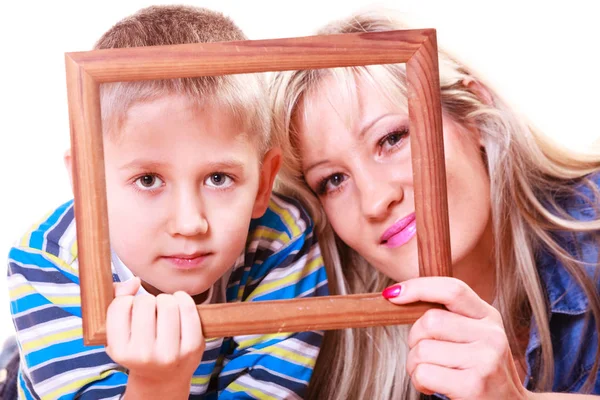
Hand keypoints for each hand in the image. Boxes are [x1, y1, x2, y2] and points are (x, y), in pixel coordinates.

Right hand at [106, 278, 204, 387]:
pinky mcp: (193, 347)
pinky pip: (189, 309)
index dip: (127, 300)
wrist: (162, 379)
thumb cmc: (138, 349)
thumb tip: (134, 282)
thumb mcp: (118, 333)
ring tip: (165, 309)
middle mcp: (144, 354)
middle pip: (146, 302)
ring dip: (166, 299)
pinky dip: (184, 299)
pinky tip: (180, 303)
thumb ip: (117, 300)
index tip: (132, 308)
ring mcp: (170, 352)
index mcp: (120, 351)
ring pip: (168, 303)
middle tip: (151, 311)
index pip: (121, 305)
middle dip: (148, 300)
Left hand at [383, 277, 529, 399]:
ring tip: (431, 374)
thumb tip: (399, 295)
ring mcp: (485, 360)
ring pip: (422, 349)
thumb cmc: (480, 370)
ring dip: (414, 365)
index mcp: (489, 317)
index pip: (452, 289)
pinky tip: (433, 387)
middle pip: (429, 321)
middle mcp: (491, 335)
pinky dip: (419, 382)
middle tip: (423, 355)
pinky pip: (424, 373)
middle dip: (414, 339)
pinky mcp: (473, 385)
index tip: (392, 294)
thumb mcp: (474, 336)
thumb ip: (449, 316)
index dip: (418, 287)